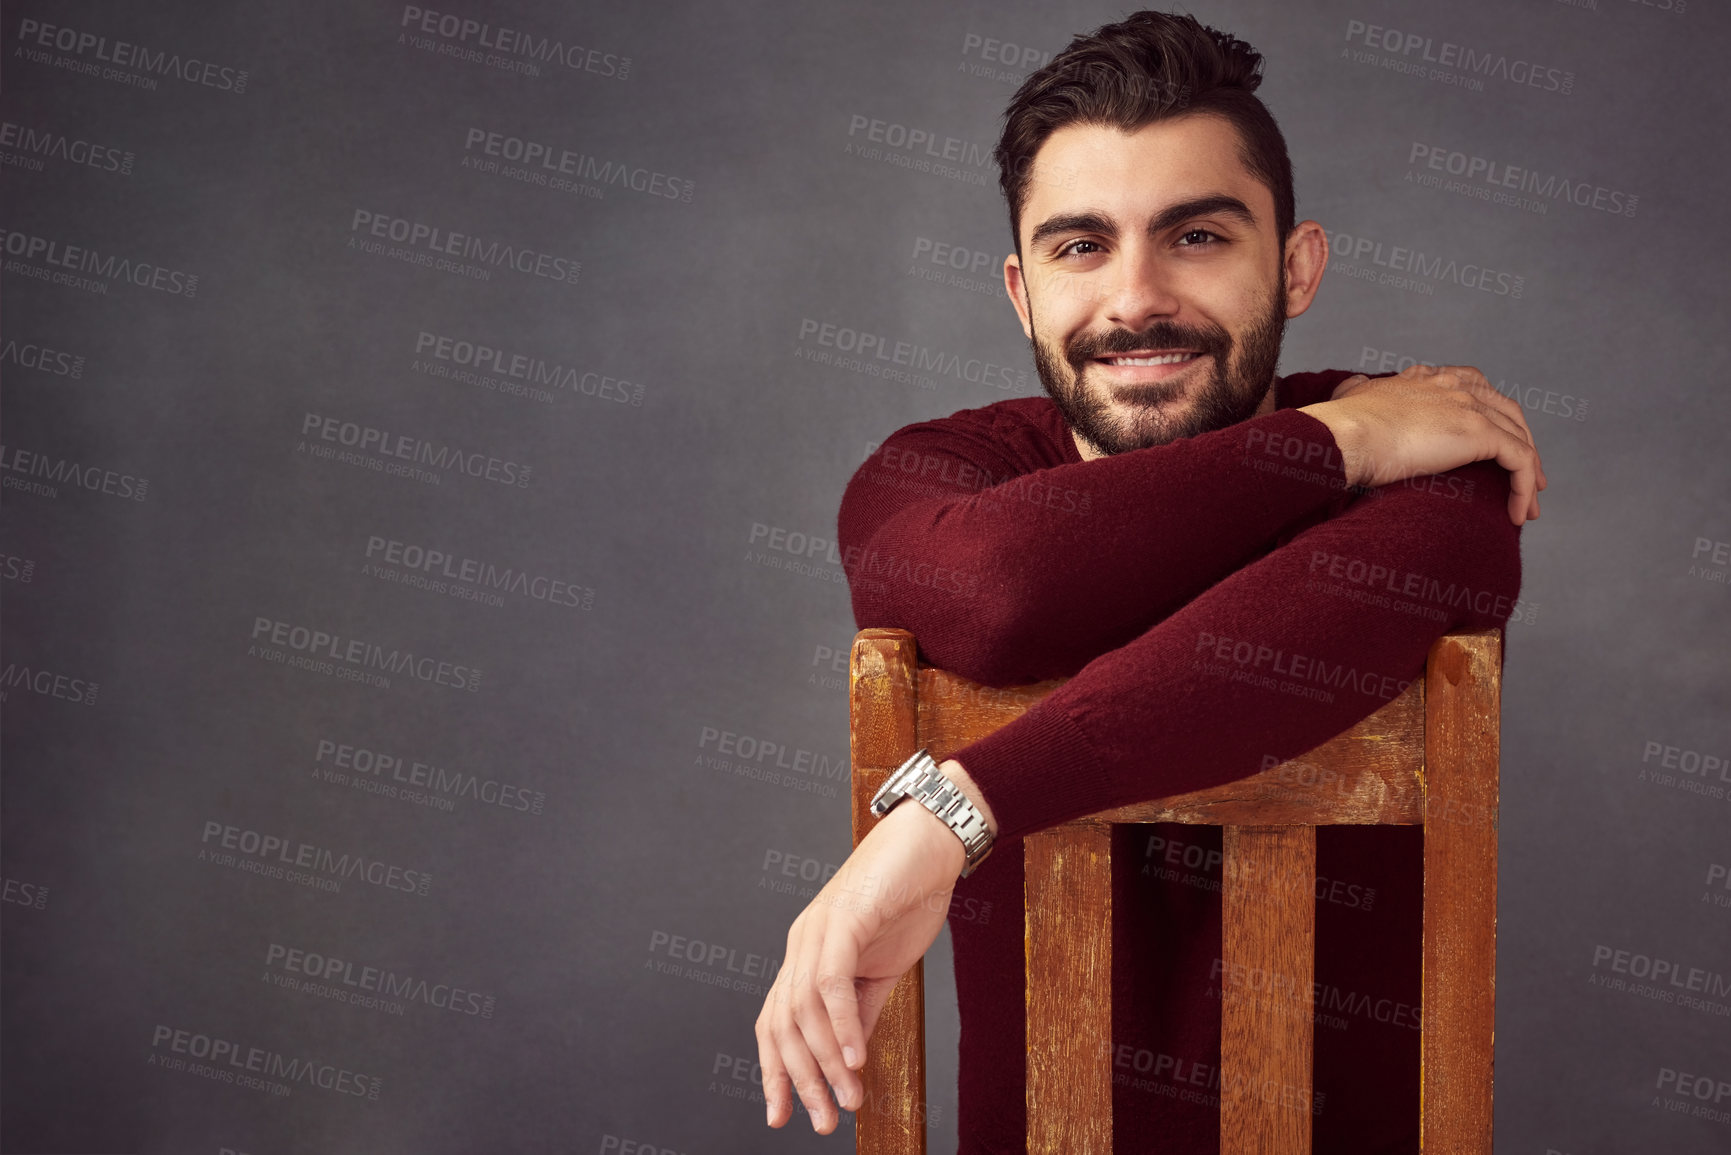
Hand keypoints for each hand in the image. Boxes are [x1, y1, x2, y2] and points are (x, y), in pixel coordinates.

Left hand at [755, 793, 966, 1133]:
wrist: (932, 844)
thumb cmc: (907, 898)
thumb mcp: (881, 969)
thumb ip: (859, 1011)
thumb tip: (847, 1061)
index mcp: (806, 955)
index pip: (775, 1022)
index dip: (774, 1071)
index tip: (783, 1117)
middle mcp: (801, 943)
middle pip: (782, 1024)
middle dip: (799, 1081)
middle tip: (823, 1121)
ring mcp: (818, 929)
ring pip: (804, 1010)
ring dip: (826, 1063)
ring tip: (847, 1099)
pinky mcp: (844, 919)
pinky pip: (831, 982)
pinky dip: (840, 1024)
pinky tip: (856, 1058)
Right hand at [1299, 364, 1548, 525]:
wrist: (1344, 435)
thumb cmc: (1340, 425)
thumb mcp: (1350, 395)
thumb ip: (1359, 389)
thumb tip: (1355, 387)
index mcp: (1428, 378)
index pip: (1476, 390)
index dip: (1493, 418)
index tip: (1497, 446)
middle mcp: (1454, 385)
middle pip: (1508, 412)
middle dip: (1523, 444)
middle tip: (1529, 477)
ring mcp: (1469, 405)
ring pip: (1520, 439)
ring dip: (1529, 474)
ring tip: (1527, 507)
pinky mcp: (1478, 432)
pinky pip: (1519, 461)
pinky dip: (1524, 487)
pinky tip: (1518, 514)